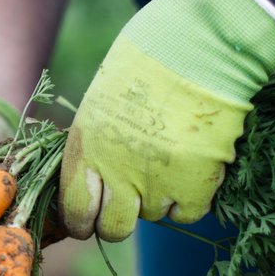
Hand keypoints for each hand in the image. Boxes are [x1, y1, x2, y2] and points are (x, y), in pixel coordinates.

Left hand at [59, 0, 274, 240]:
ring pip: (151, 216)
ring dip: (158, 197)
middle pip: (112, 229)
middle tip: (128, 204)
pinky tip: (192, 166)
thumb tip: (94, 181)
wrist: (200, 46)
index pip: (74, 211)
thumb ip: (95, 146)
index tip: (89, 219)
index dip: (81, 221)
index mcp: (86, 148)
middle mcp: (116, 172)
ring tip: (168, 156)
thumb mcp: (100, 102)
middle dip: (117, 222)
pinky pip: (186, 213)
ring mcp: (156, 182)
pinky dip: (190, 197)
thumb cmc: (148, 61)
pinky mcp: (194, 185)